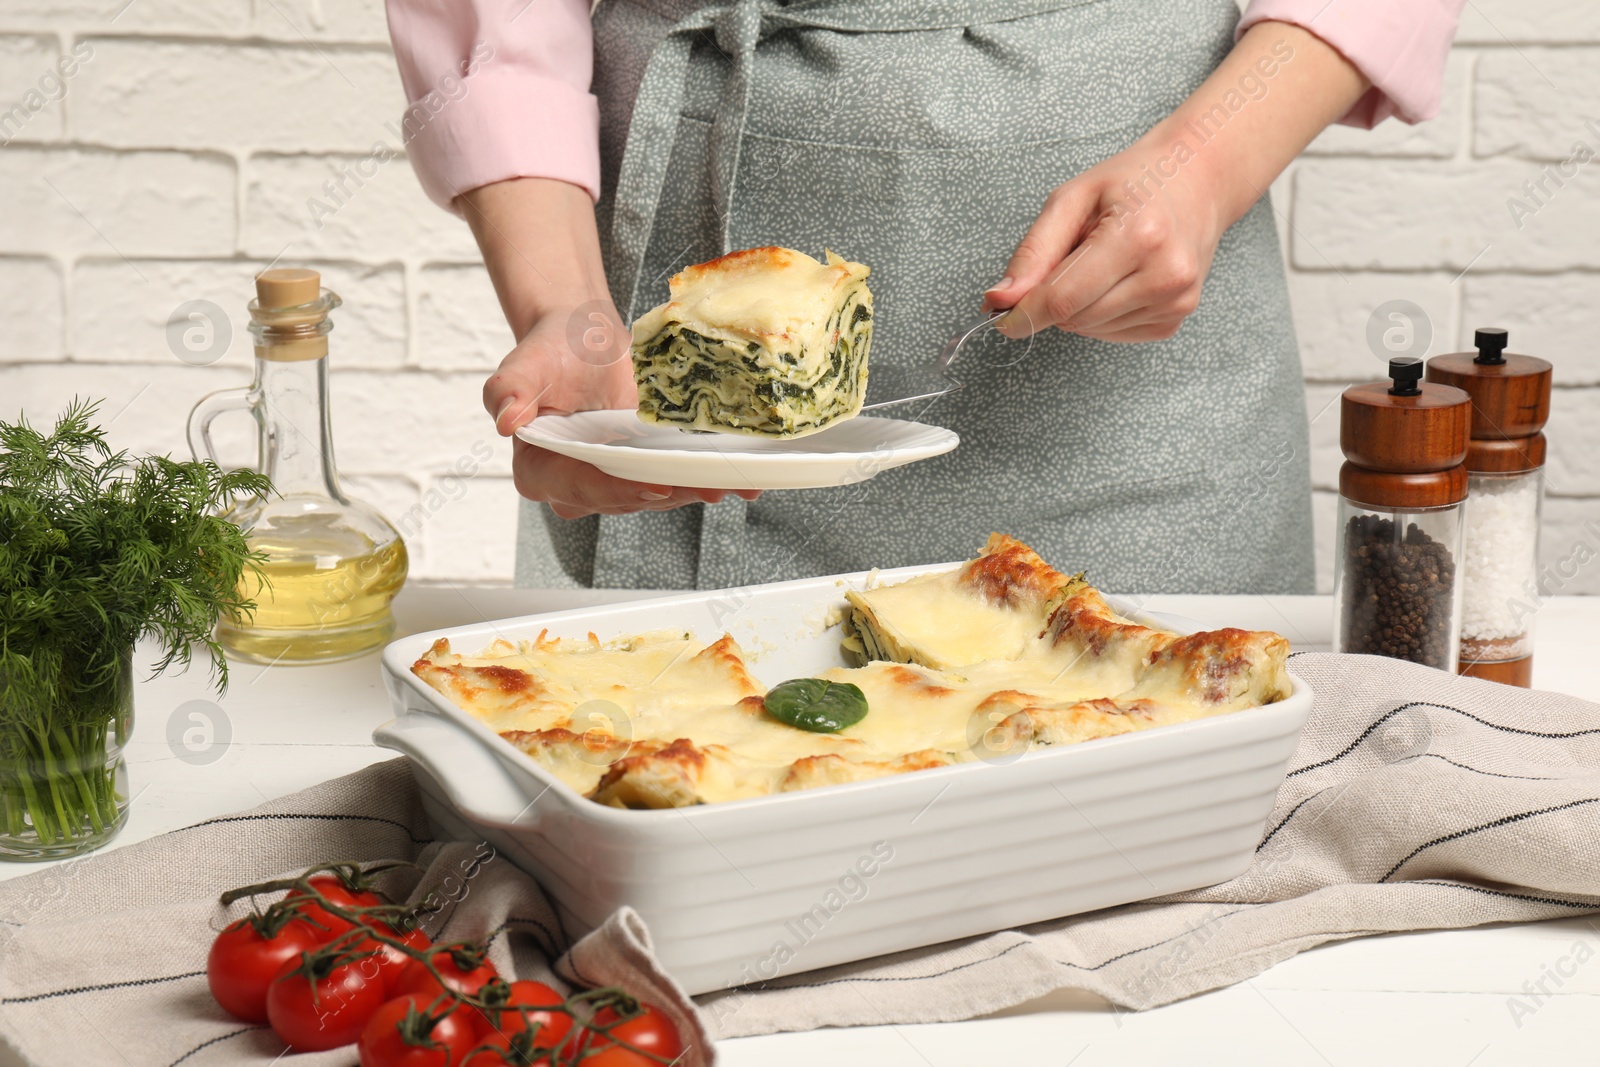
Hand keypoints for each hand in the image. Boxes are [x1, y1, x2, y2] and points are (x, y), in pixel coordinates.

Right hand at [485, 304, 759, 518]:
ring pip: (656, 495)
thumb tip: (504, 419)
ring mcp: (615, 482)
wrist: (585, 338)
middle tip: (705, 486)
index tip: (655, 485)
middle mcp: (576, 487)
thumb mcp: (528, 361)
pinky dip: (709, 483)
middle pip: (625, 498)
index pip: (582, 489)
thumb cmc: (553, 348)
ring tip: (727, 483)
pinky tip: (744, 486)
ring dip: (692, 491)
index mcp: (539, 470)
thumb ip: (509, 388)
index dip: (619, 490)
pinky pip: (676, 483)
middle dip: (667, 493)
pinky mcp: (645, 472)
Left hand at [984, 21, 1369, 342]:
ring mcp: (1176, 300)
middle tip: (1067, 259)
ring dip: (1078, 306)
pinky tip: (1117, 279)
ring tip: (1101, 261)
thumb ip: (1034, 251)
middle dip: (1052, 300)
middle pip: (1074, 318)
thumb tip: (1001, 299)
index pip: (1063, 298)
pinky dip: (1100, 314)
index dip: (1024, 313)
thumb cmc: (1134, 182)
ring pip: (1090, 330)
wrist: (1198, 182)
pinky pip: (1112, 334)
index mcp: (1138, 235)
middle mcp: (1165, 273)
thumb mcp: (1073, 198)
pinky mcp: (1176, 318)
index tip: (998, 316)